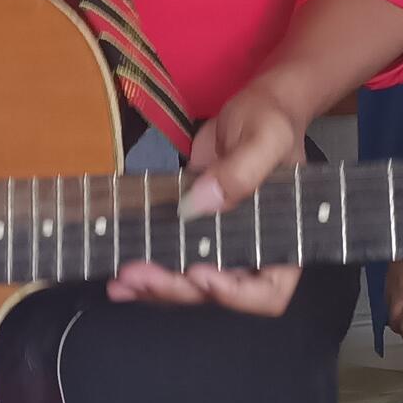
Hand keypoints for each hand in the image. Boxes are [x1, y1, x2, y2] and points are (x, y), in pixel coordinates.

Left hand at [108, 76, 308, 317]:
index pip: (268, 292)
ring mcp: (219, 243)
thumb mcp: (266, 138)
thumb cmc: (272, 121)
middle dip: (177, 289)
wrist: (253, 108)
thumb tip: (198, 204)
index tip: (201, 275)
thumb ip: (240, 171)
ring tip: (122, 282)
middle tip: (140, 275)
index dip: (236, 295)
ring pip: (190, 286)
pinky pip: (172, 261)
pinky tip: (120, 276)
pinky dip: (147, 274)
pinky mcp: (192, 231)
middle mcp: (251, 251)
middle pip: (217, 293)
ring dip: (155, 288)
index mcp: (283, 239)